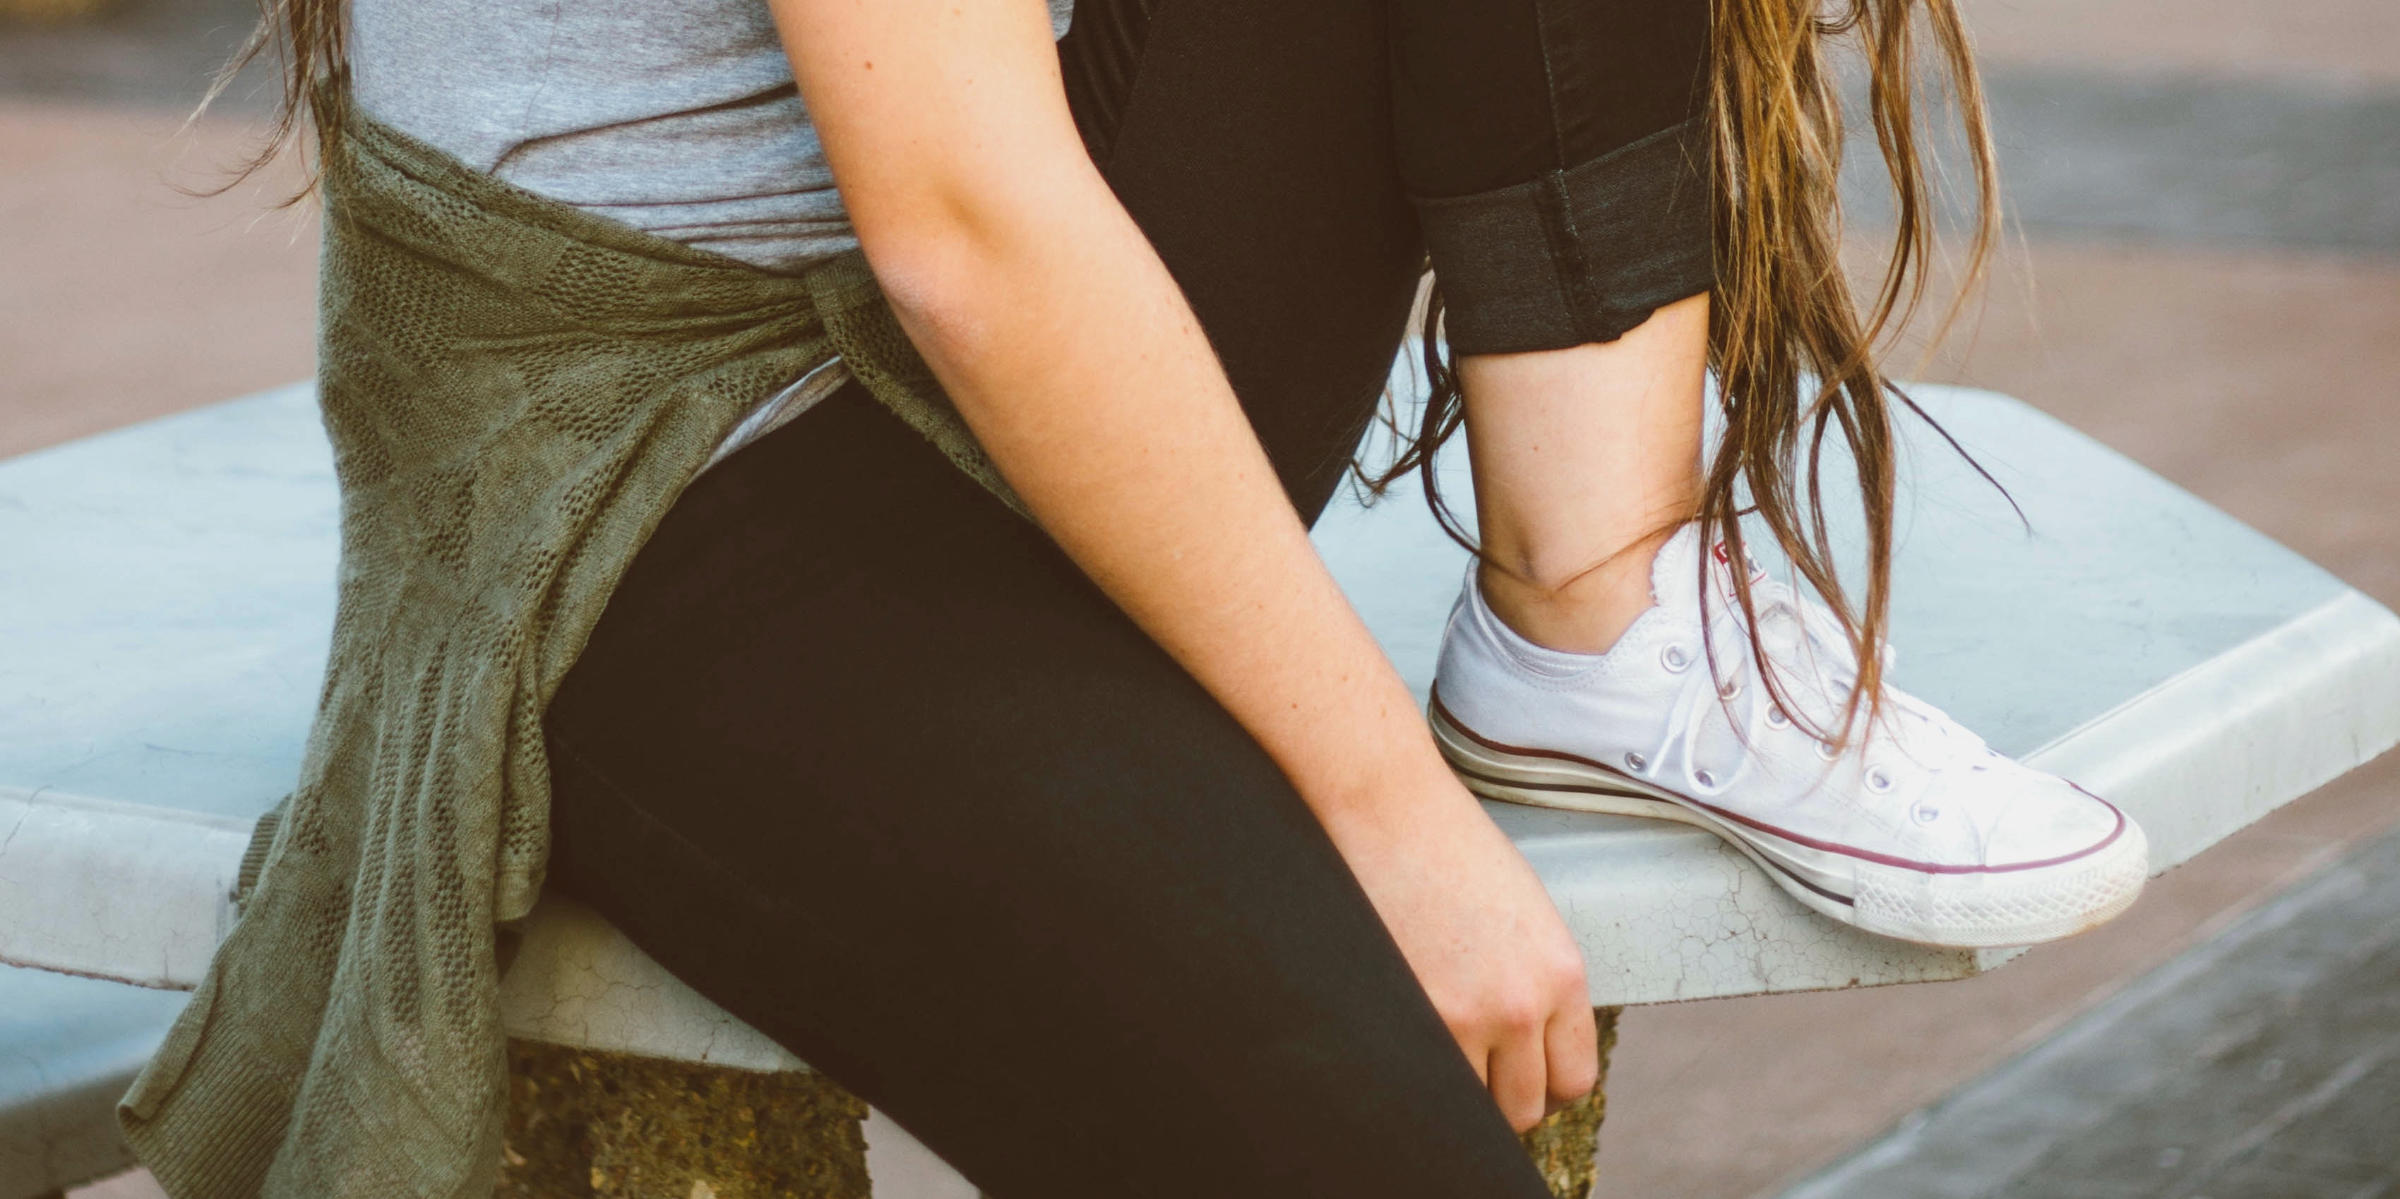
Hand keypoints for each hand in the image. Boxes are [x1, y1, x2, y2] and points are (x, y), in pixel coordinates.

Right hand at [1322, 768, 1598, 1132]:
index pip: (1574, 1076)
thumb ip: (1534, 980)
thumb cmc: (1448, 845)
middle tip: (1474, 1080)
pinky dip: (1421, 1079)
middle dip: (1500, 1101)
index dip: (1544, 1089)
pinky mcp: (1414, 1014)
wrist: (1389, 807)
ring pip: (1476, 1109)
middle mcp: (1523, 1004)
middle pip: (1526, 1105)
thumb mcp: (1524, 913)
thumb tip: (1524, 1041)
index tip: (1522, 1083)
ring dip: (1460, 1097)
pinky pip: (1428, 1085)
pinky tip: (1409, 1052)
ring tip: (1440, 1065)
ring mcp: (1465, 1016)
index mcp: (1561, 973)